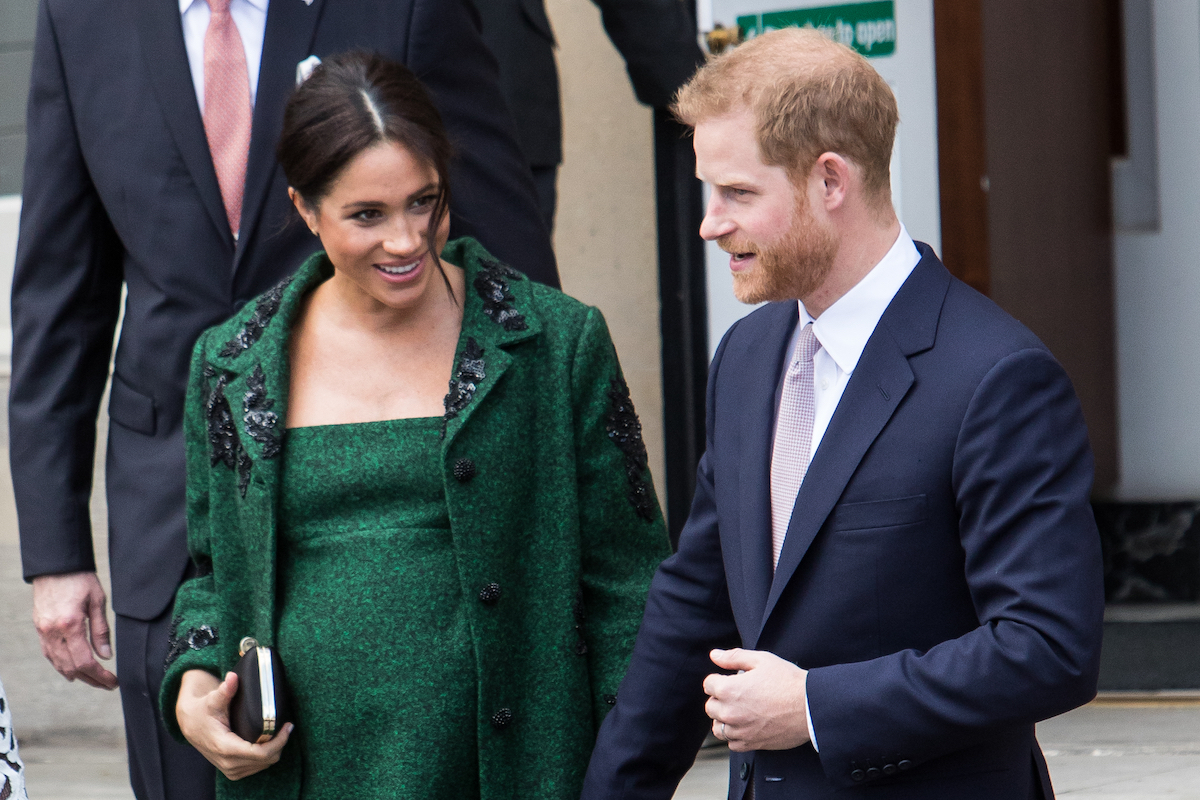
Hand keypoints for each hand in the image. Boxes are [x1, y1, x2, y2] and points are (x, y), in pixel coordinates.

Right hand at [32, 572, 117, 688]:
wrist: (55, 566)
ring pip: (58, 664)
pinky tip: (72, 669)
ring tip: (94, 680)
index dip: (100, 676)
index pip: (85, 661)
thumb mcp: (98, 600)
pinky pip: (49, 654)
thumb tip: (106, 656)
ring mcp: (43, 632)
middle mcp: (53, 632)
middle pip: (71, 667)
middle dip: (91, 679)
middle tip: (107, 684)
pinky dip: (61, 665)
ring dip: (76, 675)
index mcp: (71, 625)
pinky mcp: (39, 629)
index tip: (113, 681)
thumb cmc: (79, 579)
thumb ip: (101, 630)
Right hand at [177, 670, 293, 780]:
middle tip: (287, 726)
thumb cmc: (202, 711)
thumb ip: (224, 690)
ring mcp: (230, 769)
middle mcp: (228, 762)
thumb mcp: (212, 699)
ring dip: (275, 750)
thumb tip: (233, 677)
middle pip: (266, 760)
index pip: (260, 753)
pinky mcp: (232, 771)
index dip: (279, 741)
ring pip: (264, 765)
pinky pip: (257, 767)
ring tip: (280, 732)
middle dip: (280, 744)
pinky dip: (266, 756)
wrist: (190, 725)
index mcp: (225, 747)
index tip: (288, 726)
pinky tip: (269, 741)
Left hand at [703, 648, 809, 751]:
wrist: (810, 707)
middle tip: (738, 693)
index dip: (719, 678)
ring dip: (724, 719)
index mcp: (728, 690)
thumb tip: (714, 655)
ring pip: (718, 727)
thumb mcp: (761, 660)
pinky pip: (732, 743)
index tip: (731, 679)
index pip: (708, 684)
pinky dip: (735, 735)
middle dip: (720, 698)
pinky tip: (746, 725)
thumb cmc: (788, 682)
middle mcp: (729, 712)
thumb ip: (733, 657)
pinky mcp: (751, 744)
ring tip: (739, 711)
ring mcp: (739, 731)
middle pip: (710, 706)